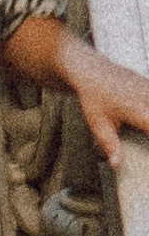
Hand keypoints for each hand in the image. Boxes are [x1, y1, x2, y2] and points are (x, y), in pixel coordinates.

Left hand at [61, 37, 148, 167]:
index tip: (147, 145)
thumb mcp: (98, 124)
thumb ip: (110, 145)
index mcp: (137, 109)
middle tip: (142, 131)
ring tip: (142, 126)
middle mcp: (148, 97)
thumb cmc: (94, 97)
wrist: (92, 71)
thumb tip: (117, 164)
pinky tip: (142, 117)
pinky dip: (148, 109)